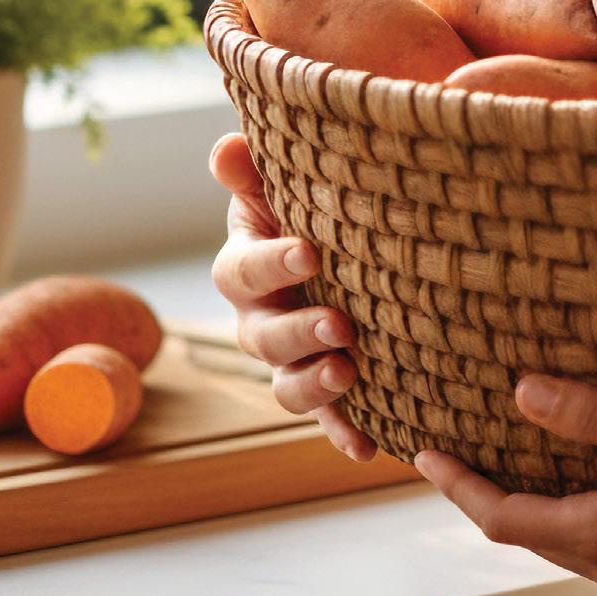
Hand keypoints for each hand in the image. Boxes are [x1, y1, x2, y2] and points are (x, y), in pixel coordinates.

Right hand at [206, 131, 376, 461]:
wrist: (336, 243)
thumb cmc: (305, 205)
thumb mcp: (279, 183)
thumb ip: (252, 171)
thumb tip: (227, 148)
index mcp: (243, 266)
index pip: (243, 269)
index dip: (272, 263)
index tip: (309, 252)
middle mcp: (257, 320)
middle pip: (262, 337)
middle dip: (299, 334)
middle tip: (340, 325)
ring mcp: (288, 360)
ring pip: (286, 387)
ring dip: (315, 386)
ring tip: (349, 374)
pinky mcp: (324, 389)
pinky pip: (327, 419)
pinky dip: (344, 433)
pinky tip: (369, 447)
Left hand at [412, 372, 596, 595]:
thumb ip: (593, 415)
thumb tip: (521, 391)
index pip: (504, 518)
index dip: (459, 486)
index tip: (422, 455)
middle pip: (530, 535)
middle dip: (489, 496)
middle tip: (460, 455)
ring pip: (568, 544)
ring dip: (536, 507)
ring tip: (518, 463)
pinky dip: (578, 517)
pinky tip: (594, 488)